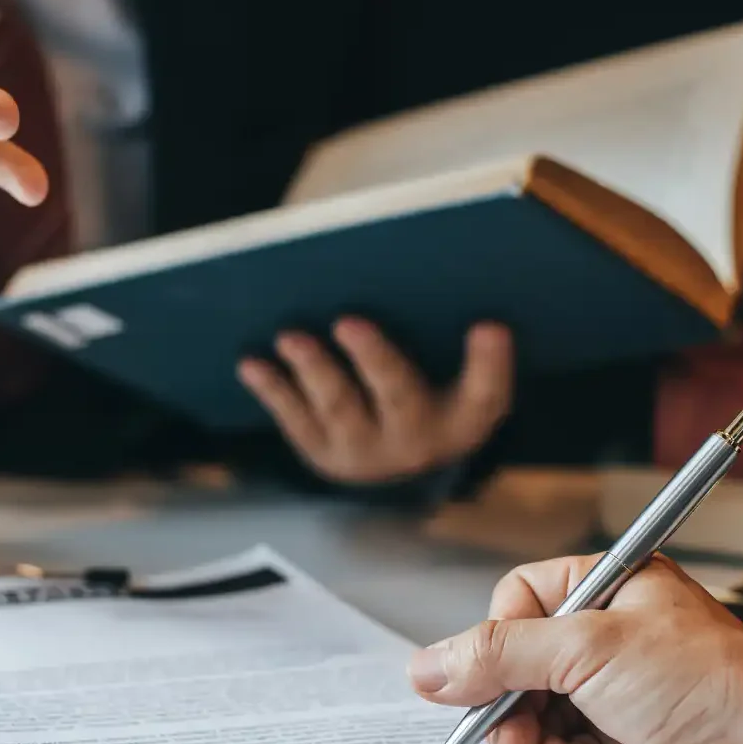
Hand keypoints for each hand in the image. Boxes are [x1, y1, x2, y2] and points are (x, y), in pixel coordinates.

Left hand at [237, 318, 512, 485]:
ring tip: (290, 338)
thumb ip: (462, 339)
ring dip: (313, 370)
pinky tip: (251, 365)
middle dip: (374, 359)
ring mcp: (365, 452)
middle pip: (399, 396)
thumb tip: (449, 286)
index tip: (491, 325)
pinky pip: (295, 421)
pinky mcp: (323, 454)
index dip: (490, 363)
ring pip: (339, 409)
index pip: (486, 393)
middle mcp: (417, 442)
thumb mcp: (460, 375)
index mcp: (463, 419)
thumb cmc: (435, 392)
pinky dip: (273, 390)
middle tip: (349, 322)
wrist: (399, 457)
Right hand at [407, 555, 742, 743]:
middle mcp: (610, 637)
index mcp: (607, 587)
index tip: (486, 679)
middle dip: (512, 714)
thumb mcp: (588, 650)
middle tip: (514, 740)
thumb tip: (428, 666)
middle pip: (516, 672)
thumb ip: (499, 654)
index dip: (496, 644)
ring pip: (537, 724)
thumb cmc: (713, 685)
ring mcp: (617, 694)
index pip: (515, 603)